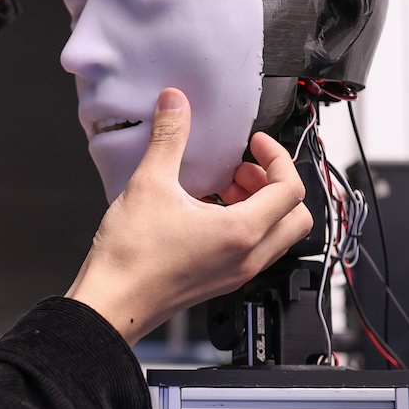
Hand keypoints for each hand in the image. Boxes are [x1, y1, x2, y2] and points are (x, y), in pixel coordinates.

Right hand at [65, 88, 311, 343]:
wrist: (111, 302)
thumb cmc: (130, 259)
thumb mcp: (149, 184)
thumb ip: (168, 138)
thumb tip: (175, 105)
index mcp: (241, 232)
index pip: (290, 188)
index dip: (277, 157)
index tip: (255, 144)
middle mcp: (247, 257)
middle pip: (296, 217)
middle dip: (277, 185)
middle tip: (246, 168)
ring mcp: (236, 273)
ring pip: (277, 236)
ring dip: (263, 206)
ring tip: (226, 187)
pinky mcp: (221, 281)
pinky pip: (254, 250)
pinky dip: (246, 226)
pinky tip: (207, 210)